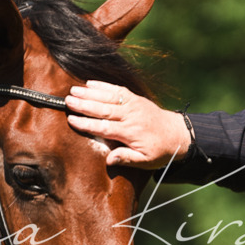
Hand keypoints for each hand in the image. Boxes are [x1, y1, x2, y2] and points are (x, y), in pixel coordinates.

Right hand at [65, 80, 191, 167]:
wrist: (177, 134)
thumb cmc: (159, 150)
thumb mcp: (145, 161)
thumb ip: (127, 158)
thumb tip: (109, 160)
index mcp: (130, 132)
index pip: (104, 127)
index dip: (87, 124)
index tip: (72, 120)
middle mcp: (130, 116)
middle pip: (103, 109)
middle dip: (84, 104)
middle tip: (67, 100)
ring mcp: (133, 104)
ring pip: (108, 97)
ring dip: (90, 92)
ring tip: (73, 90)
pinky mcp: (135, 98)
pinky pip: (117, 89)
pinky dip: (103, 85)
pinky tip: (89, 83)